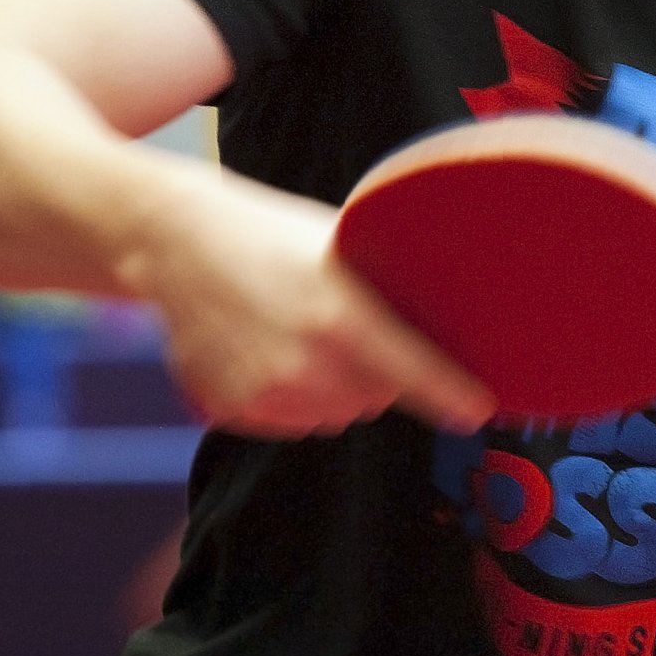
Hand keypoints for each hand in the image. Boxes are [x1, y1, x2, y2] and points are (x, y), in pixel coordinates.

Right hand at [122, 167, 496, 438]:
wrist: (177, 242)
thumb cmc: (271, 234)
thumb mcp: (336, 245)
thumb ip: (382, 287)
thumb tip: (445, 314)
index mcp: (338, 314)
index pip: (410, 367)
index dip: (448, 391)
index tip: (478, 409)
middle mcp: (304, 361)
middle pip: (377, 396)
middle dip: (377, 372)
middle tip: (346, 327)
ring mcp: (265, 391)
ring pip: (336, 413)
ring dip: (336, 387)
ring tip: (303, 333)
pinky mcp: (232, 410)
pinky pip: (292, 421)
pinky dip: (294, 397)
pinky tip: (271, 350)